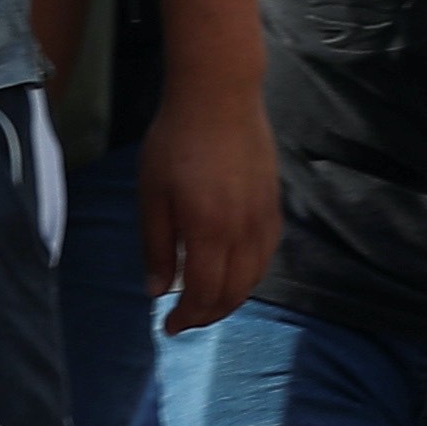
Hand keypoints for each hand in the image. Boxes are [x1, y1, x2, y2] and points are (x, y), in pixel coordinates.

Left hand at [137, 70, 278, 334]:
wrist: (220, 98)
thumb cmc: (175, 143)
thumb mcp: (152, 196)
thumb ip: (156, 247)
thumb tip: (157, 290)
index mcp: (208, 228)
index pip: (204, 291)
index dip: (187, 317)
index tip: (168, 327)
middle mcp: (243, 228)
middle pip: (234, 289)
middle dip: (209, 313)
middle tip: (184, 320)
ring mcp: (264, 215)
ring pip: (257, 274)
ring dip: (233, 297)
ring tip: (208, 302)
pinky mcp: (274, 202)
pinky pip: (268, 251)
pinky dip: (252, 273)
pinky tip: (235, 271)